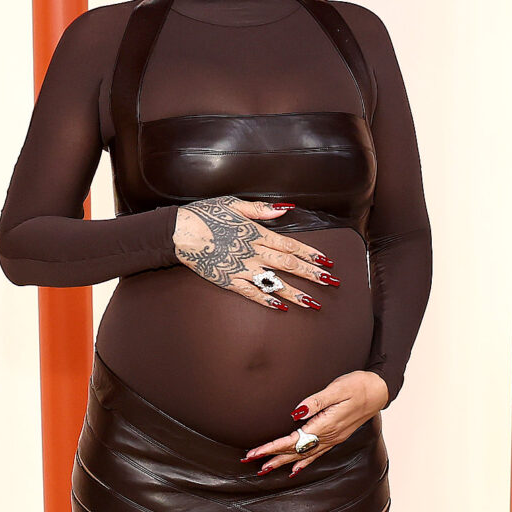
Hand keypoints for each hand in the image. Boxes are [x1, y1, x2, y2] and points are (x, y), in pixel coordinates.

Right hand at [172, 197, 339, 310]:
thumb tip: (286, 209)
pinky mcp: (228, 281)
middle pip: (289, 265)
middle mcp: (253, 253)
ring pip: (274, 283)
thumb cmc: (205, 215)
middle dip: (313, 274)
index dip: (311, 254)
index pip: (291, 246)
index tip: (327, 261)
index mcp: (256, 233)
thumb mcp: (234, 204)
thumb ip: (261, 209)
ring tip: (314, 303)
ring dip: (296, 293)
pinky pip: (251, 293)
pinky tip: (280, 307)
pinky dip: (266, 300)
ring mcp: (242, 269)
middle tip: (332, 282)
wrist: (179, 232)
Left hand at [244, 371, 390, 476]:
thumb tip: (297, 413)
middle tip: (250, 460)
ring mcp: (333, 438)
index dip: (272, 447)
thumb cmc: (359, 385)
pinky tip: (295, 469)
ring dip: (283, 462)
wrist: (379, 390)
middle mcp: (329, 436)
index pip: (293, 440)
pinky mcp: (336, 436)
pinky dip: (304, 463)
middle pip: (295, 451)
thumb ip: (317, 401)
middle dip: (272, 456)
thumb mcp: (338, 388)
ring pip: (304, 455)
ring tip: (266, 469)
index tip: (255, 452)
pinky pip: (317, 454)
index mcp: (326, 425)